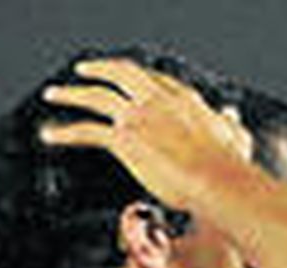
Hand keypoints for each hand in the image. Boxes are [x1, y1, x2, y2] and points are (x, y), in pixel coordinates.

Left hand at [39, 58, 252, 210]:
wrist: (217, 180)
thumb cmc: (230, 167)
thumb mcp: (235, 138)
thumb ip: (230, 125)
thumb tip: (231, 116)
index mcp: (184, 98)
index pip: (155, 78)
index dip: (138, 77)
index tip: (125, 77)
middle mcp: (158, 99)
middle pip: (122, 72)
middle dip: (100, 68)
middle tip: (83, 70)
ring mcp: (139, 116)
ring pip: (96, 95)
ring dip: (71, 93)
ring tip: (54, 93)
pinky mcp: (125, 138)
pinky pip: (87, 130)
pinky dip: (66, 132)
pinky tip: (51, 136)